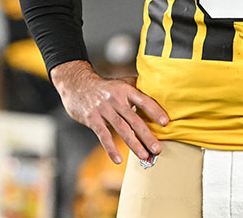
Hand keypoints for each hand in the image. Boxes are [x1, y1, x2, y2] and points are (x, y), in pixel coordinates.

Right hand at [50, 60, 168, 164]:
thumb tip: (157, 93)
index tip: (166, 123)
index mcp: (125, 90)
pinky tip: (118, 159)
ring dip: (134, 144)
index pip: (143, 100)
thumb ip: (137, 89)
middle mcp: (115, 99)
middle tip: (157, 149)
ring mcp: (103, 109)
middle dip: (147, 135)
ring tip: (144, 156)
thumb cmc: (104, 88)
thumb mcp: (120, 83)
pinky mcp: (92, 119)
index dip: (155, 111)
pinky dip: (111, 148)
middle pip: (134, 119)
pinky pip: (103, 136)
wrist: (77, 85)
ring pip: (121, 129)